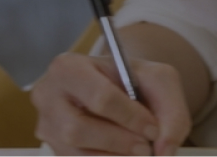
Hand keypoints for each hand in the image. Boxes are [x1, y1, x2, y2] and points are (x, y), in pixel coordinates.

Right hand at [30, 53, 191, 155]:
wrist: (115, 88)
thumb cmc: (130, 80)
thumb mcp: (158, 80)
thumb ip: (170, 110)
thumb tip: (164, 149)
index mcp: (68, 67)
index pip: (99, 97)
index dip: (130, 118)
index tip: (153, 128)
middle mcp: (48, 96)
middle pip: (77, 130)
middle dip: (119, 142)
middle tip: (145, 147)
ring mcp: (46, 126)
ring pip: (76, 154)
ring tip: (136, 152)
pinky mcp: (53, 148)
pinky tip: (121, 155)